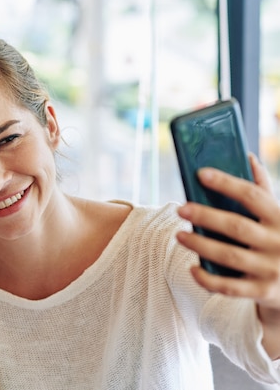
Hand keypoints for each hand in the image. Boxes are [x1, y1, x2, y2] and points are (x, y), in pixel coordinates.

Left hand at [175, 154, 279, 307]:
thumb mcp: (279, 216)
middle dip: (205, 216)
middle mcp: (279, 242)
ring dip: (200, 245)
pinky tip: (193, 268)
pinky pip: (230, 287)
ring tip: (179, 236)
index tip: (200, 173)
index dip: (226, 183)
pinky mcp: (264, 291)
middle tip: (181, 209)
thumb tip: (248, 156)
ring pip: (229, 256)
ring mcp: (272, 269)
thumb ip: (264, 189)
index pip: (253, 195)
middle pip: (236, 226)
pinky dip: (208, 279)